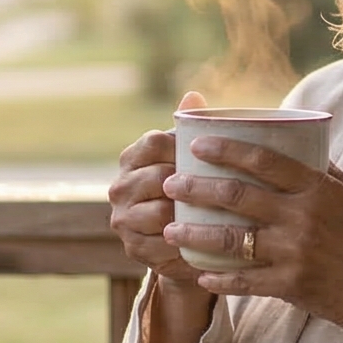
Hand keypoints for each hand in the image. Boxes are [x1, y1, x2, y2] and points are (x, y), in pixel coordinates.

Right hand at [108, 90, 209, 289]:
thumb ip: (190, 128)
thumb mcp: (190, 159)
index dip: (183, 147)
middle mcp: (120, 187)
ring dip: (188, 215)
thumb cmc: (190, 190)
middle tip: (223, 188)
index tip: (211, 155)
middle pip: (157, 177)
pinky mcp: (133, 248)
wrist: (182, 243)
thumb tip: (193, 95)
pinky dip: (185, 243)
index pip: (153, 142)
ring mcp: (123, 219)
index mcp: (132, 158)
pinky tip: (205, 240)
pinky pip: (161, 244)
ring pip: (159, 213)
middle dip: (191, 184)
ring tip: (216, 215)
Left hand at [162, 135, 342, 335]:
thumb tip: (302, 148)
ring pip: (232, 239)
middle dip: (196, 188)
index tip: (196, 145)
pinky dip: (219, 278)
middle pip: (238, 196)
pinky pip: (244, 282)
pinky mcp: (291, 285)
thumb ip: (325, 175)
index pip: (264, 161)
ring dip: (196, 233)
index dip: (226, 150)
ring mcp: (295, 252)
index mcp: (319, 189)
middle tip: (170, 184)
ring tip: (170, 229)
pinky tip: (200, 273)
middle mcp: (304, 216)